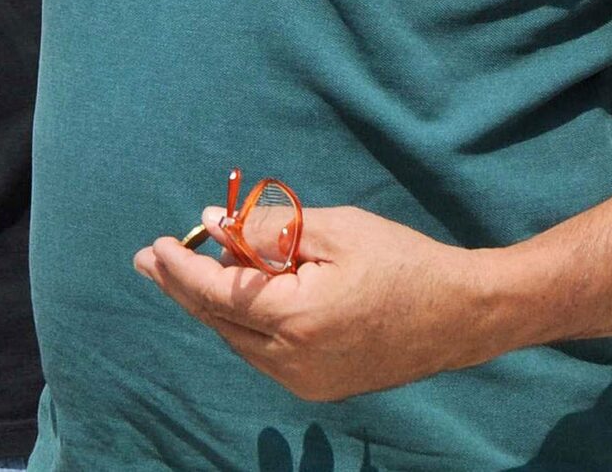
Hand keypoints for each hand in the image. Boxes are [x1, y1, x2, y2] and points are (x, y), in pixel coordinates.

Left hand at [133, 205, 504, 402]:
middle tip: (150, 259)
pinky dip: (245, 321)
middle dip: (182, 287)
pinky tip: (241, 294)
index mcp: (295, 319)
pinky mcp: (318, 387)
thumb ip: (266, 229)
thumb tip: (211, 224)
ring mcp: (305, 381)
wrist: (461, 315)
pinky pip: (263, 351)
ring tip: (194, 266)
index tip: (156, 246)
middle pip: (219, 319)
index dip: (181, 268)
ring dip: (215, 303)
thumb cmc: (401, 260)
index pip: (216, 293)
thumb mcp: (332, 228)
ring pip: (238, 338)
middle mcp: (292, 361)